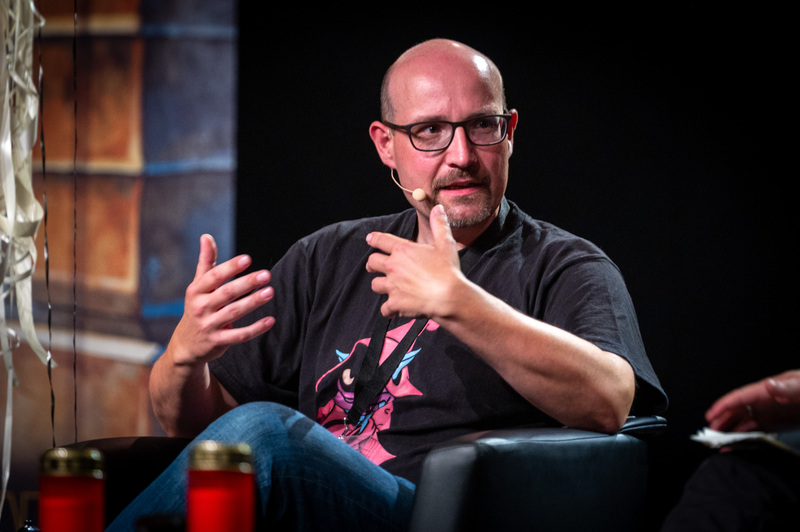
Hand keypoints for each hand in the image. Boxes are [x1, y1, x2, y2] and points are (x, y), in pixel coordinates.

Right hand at [169, 234, 274, 365]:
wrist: (186, 345)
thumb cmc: (197, 308)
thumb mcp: (197, 286)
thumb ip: (206, 262)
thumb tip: (207, 236)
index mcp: (196, 291)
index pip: (214, 276)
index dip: (231, 267)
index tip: (248, 259)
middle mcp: (201, 307)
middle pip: (227, 293)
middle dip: (247, 283)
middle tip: (266, 274)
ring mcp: (209, 325)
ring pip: (234, 312)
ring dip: (253, 302)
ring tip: (270, 292)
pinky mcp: (218, 341)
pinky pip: (239, 335)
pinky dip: (255, 329)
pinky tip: (270, 320)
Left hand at [366, 205, 463, 318]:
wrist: (449, 296)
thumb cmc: (448, 270)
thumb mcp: (445, 244)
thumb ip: (439, 224)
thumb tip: (438, 208)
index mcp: (402, 250)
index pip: (380, 240)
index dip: (374, 239)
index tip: (370, 239)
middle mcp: (393, 266)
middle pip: (372, 262)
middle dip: (372, 264)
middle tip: (373, 266)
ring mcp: (392, 286)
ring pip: (375, 285)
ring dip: (380, 285)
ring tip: (386, 287)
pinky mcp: (395, 303)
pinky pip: (384, 308)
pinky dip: (388, 309)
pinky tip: (393, 309)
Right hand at [706, 369, 799, 431]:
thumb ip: (788, 387)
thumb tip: (768, 385)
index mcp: (769, 390)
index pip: (741, 397)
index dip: (724, 405)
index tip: (710, 415)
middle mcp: (767, 401)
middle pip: (739, 409)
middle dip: (722, 419)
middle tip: (710, 432)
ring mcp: (772, 412)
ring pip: (745, 420)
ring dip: (731, 429)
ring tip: (719, 440)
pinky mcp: (779, 422)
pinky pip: (757, 429)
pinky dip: (746, 436)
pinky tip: (740, 442)